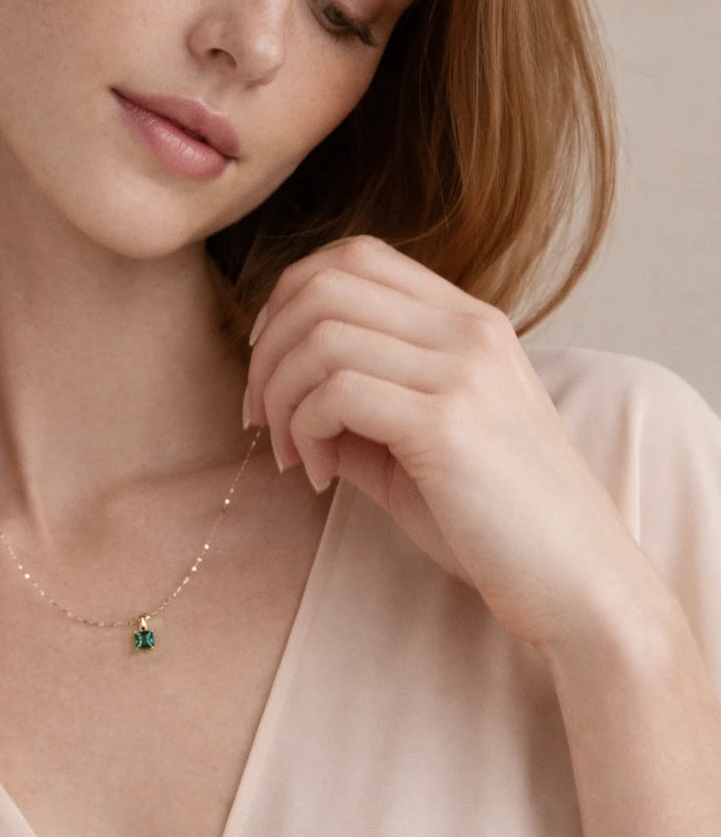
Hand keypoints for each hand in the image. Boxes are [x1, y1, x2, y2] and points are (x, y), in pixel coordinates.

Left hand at [243, 235, 641, 650]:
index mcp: (467, 322)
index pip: (357, 256)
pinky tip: (317, 477)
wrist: (576, 579)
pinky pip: (336, 392)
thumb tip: (281, 395)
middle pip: (325, 284)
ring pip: (320, 336)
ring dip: (280, 396)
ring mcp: (462, 370)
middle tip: (260, 416)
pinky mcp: (447, 422)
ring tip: (291, 453)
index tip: (269, 362)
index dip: (290, 296)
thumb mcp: (420, 443)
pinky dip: (303, 431)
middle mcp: (468, 329)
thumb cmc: (495, 518)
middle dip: (268, 350)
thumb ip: (357, 405)